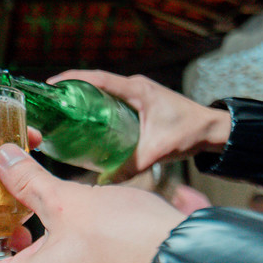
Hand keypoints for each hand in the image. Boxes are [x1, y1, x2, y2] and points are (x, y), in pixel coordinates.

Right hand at [49, 70, 229, 181]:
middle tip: (50, 104)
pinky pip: (112, 100)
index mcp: (137, 90)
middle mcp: (135, 87)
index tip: (52, 86)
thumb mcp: (158, 150)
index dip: (73, 80)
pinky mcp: (139, 102)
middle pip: (96, 83)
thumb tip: (105, 183)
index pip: (98, 79)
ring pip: (103, 91)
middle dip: (71, 90)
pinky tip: (85, 121)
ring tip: (61, 112)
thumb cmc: (189, 133)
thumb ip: (131, 167)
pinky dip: (96, 106)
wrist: (212, 130)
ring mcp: (137, 93)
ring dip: (83, 98)